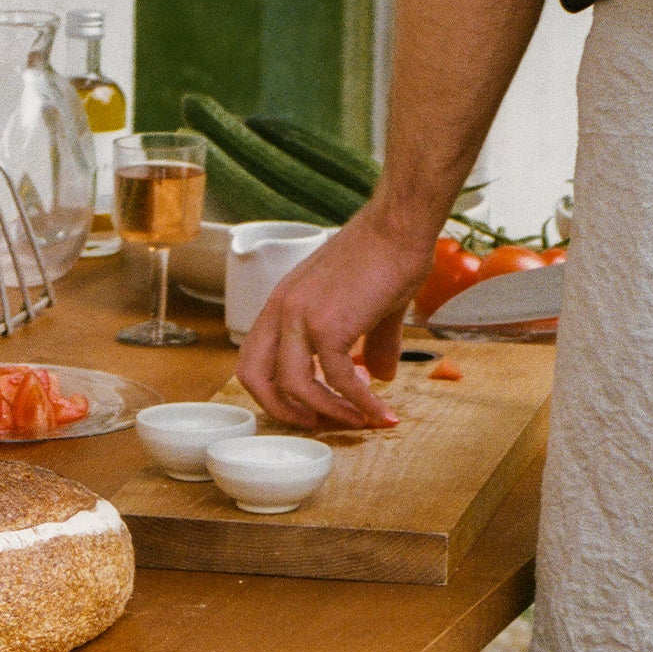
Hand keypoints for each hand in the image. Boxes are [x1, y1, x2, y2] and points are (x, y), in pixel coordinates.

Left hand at [236, 208, 431, 428]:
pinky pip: (339, 381)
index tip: (304, 407)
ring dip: (330, 414)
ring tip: (359, 422)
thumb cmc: (385, 256)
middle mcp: (281, 311)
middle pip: (254, 380)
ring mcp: (301, 319)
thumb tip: (382, 376)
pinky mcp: (330, 326)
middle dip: (284, 412)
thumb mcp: (366, 306)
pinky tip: (381, 413)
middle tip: (319, 423)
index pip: (252, 360)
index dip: (271, 392)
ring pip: (296, 388)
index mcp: (280, 304)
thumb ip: (369, 343)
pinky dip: (361, 404)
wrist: (400, 228)